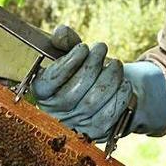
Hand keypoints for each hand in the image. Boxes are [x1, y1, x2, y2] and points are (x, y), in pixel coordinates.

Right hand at [31, 25, 165, 140]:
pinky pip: (110, 114)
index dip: (68, 62)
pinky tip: (123, 82)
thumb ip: (65, 41)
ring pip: (93, 102)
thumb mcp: (71, 53)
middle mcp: (54, 112)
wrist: (100, 92)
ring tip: (115, 64)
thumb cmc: (80, 68)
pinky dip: (120, 96)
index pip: (50, 80)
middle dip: (92, 66)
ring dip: (109, 78)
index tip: (83, 47)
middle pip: (73, 92)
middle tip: (102, 48)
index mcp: (41, 92)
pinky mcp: (96, 132)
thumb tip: (62, 32)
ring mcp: (75, 125)